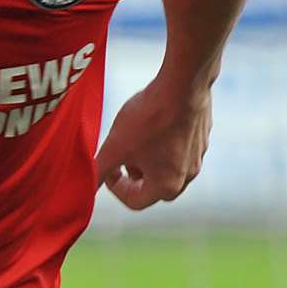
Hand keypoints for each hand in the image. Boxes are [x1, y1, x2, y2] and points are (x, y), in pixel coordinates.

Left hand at [94, 79, 210, 210]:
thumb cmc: (150, 118)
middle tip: (122, 156)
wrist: (183, 86)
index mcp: (167, 185)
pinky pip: (180, 146)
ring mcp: (198, 155)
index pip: (136, 202)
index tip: (108, 168)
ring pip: (168, 166)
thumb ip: (99, 170)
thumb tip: (84, 188)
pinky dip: (164, 141)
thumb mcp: (116, 146)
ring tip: (135, 137)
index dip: (115, 188)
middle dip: (134, 174)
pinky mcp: (202, 135)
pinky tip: (154, 120)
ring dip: (149, 158)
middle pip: (154, 187)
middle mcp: (187, 176)